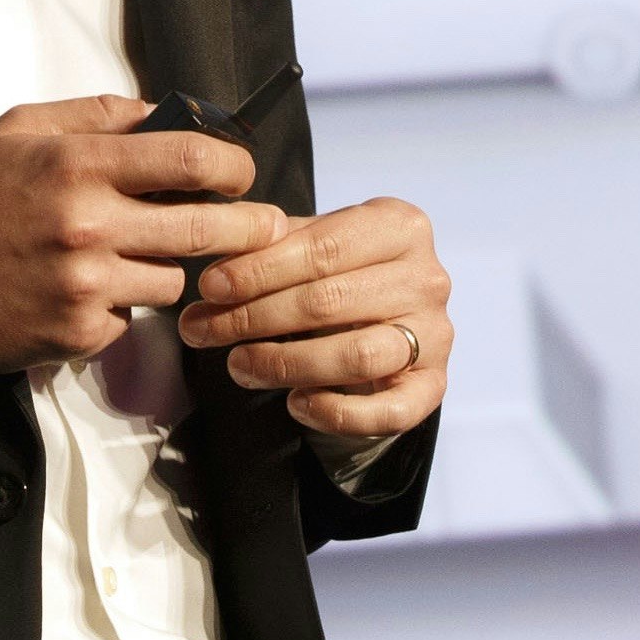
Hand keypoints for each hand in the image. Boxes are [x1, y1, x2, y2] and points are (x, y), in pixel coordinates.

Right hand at [0, 95, 288, 375]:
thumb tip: (161, 112)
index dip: (233, 165)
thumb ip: (96, 116)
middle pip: (205, 230)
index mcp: (78, 166)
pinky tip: (88, 287)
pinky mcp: (79, 334)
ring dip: (167, 265)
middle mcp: (89, 226)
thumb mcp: (21, 130)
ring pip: (174, 279)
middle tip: (265, 223)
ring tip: (132, 252)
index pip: (189, 161)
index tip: (240, 172)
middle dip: (248, 226)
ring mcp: (86, 286)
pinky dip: (122, 303)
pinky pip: (132, 317)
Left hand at [175, 196, 449, 438]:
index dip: (259, 270)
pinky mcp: (434, 387)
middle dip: (255, 318)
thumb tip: (212, 273)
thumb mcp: (309, 244)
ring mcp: (436, 335)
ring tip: (238, 365)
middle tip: (203, 330)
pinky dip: (337, 413)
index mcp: (399, 226)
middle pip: (330, 302)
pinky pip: (389, 412)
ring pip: (358, 356)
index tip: (209, 287)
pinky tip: (295, 404)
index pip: (323, 248)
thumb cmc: (339, 271)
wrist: (386, 315)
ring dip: (287, 364)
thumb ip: (265, 248)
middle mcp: (427, 278)